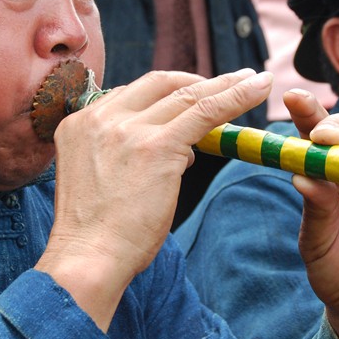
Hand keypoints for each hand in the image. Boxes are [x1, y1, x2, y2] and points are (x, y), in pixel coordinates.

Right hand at [37, 68, 272, 330]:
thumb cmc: (97, 237)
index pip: (132, 94)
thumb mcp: (100, 180)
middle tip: (230, 80)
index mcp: (80, 123)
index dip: (167, 92)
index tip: (192, 93)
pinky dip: (236, 96)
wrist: (87, 259)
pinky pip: (206, 111)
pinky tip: (258, 89)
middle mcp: (101, 117)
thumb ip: (129, 156)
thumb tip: (183, 151)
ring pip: (188, 95)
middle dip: (197, 80)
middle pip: (160, 84)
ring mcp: (129, 129)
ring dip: (226, 84)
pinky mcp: (157, 146)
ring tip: (255, 80)